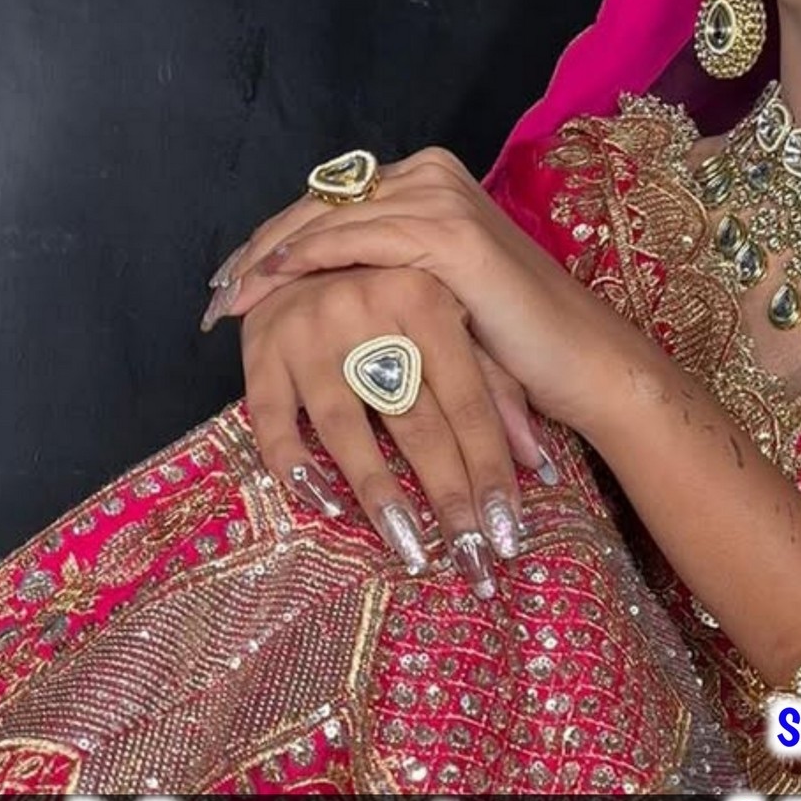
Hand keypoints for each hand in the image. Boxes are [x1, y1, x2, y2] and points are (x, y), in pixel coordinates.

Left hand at [216, 147, 655, 438]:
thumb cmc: (509, 336)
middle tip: (215, 296)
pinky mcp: (449, 234)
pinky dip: (308, 259)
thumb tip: (305, 284)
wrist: (576, 358)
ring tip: (230, 300)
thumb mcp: (429, 291)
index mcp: (428, 178)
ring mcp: (442, 198)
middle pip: (320, 202)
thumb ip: (379, 267)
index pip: (330, 201)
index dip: (275, 239)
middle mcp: (433, 174)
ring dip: (270, 259)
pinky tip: (273, 284)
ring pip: (329, 218)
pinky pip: (356, 239)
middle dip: (260, 250)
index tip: (231, 282)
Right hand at [242, 262, 557, 590]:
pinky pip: (273, 422)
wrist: (320, 243)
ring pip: (348, 430)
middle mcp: (364, 305)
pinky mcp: (259, 349)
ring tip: (413, 550)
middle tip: (472, 557)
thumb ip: (496, 387)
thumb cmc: (406, 292)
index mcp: (423, 293)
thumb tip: (541, 464)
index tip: (509, 531)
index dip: (489, 468)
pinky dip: (296, 468)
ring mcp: (307, 328)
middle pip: (416, 421)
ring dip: (381, 497)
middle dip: (448, 496)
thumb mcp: (461, 323)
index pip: (467, 400)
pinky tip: (326, 507)